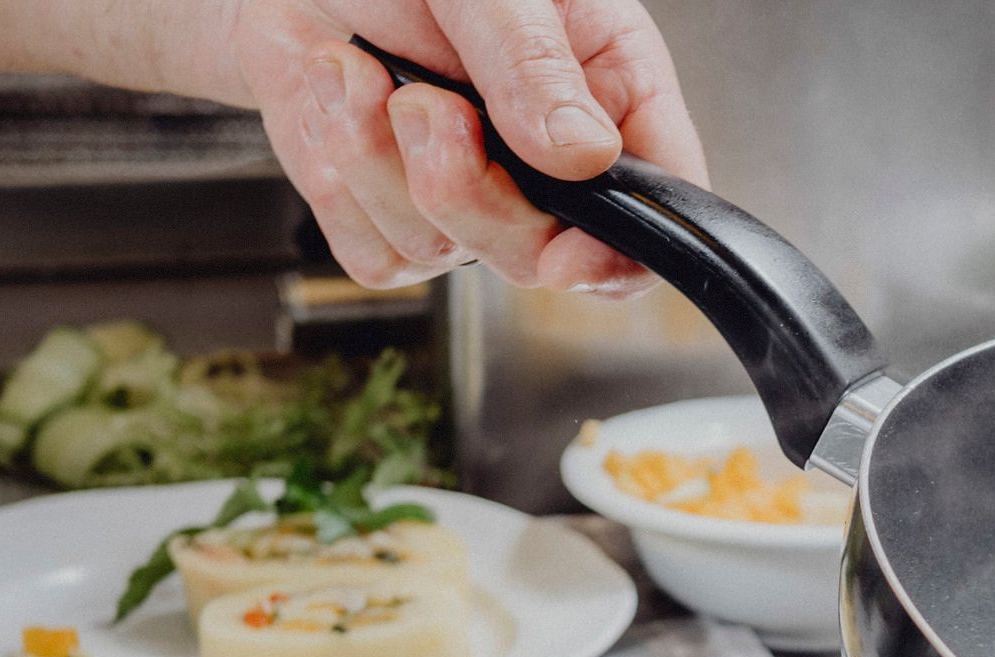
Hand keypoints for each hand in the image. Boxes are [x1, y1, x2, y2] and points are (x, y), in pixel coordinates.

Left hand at [223, 0, 706, 292]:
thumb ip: (533, 61)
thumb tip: (584, 156)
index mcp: (608, 89)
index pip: (657, 204)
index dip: (622, 251)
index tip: (570, 253)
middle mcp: (547, 157)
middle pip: (544, 254)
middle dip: (469, 192)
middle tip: (426, 105)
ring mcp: (471, 195)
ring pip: (449, 254)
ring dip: (382, 165)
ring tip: (358, 71)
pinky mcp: (392, 219)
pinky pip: (380, 256)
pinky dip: (341, 183)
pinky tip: (337, 104)